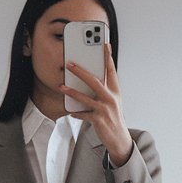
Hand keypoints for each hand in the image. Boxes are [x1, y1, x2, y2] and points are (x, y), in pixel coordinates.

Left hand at [59, 41, 132, 165]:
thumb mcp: (112, 101)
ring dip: (72, 92)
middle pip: (95, 81)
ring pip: (86, 98)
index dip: (108, 57)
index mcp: (115, 91)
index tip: (104, 44)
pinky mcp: (99, 120)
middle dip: (81, 71)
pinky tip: (70, 111)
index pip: (111, 71)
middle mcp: (111, 98)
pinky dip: (76, 113)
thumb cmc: (113, 117)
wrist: (119, 138)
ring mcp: (105, 109)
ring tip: (62, 86)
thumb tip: (87, 79)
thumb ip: (103, 90)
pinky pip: (84, 114)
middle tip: (70, 64)